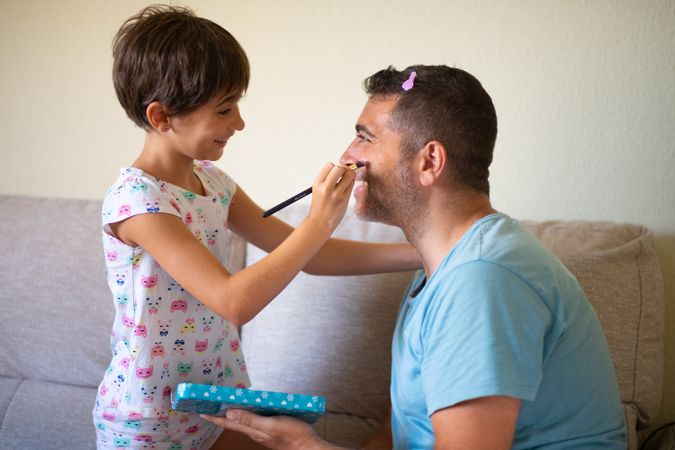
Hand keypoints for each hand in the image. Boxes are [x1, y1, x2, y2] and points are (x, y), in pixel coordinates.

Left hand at [201, 410, 329, 449]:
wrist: (307, 446)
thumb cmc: (292, 435)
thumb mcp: (271, 425)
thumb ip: (251, 419)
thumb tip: (229, 413)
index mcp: (252, 430)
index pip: (228, 423)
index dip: (214, 417)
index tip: (201, 411)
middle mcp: (254, 431)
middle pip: (233, 423)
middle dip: (220, 415)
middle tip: (208, 407)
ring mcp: (262, 432)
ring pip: (243, 422)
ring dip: (232, 414)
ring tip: (224, 406)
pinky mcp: (271, 429)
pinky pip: (253, 421)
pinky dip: (246, 414)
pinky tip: (249, 409)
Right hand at [307, 163, 355, 231]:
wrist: (320, 222)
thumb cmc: (320, 204)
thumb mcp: (317, 189)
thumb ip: (327, 178)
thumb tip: (343, 167)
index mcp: (317, 183)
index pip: (329, 165)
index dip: (334, 166)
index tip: (334, 173)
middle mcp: (326, 188)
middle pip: (340, 168)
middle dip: (343, 169)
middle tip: (343, 174)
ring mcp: (336, 195)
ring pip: (349, 175)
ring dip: (349, 175)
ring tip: (346, 181)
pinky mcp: (344, 200)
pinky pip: (352, 185)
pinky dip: (351, 183)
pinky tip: (346, 188)